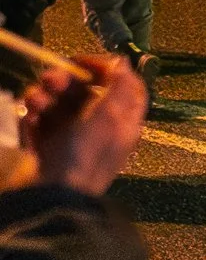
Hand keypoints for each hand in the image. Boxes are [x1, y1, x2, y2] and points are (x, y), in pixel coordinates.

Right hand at [11, 57, 146, 194]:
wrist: (51, 197)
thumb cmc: (87, 153)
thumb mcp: (113, 117)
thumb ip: (121, 86)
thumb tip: (123, 61)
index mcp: (122, 121)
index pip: (121, 86)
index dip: (105, 69)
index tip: (83, 61)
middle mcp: (98, 128)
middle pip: (84, 93)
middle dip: (65, 81)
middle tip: (49, 78)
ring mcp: (70, 139)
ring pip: (58, 106)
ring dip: (45, 96)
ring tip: (35, 99)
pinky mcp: (44, 149)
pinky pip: (38, 124)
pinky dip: (32, 115)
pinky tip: (28, 114)